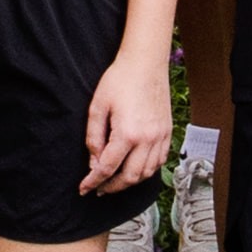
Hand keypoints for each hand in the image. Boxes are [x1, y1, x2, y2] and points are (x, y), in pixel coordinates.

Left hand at [82, 61, 177, 206]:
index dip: (93, 181)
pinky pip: (159, 161)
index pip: (107, 168)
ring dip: (130, 182)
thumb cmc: (119, 80)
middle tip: (99, 189)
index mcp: (127, 133)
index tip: (84, 189)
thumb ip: (94, 138)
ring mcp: (160, 137)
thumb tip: (94, 163)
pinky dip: (147, 171)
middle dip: (111, 187)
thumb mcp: (97, 107)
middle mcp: (147, 139)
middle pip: (129, 177)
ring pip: (146, 173)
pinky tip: (135, 169)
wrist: (145, 63)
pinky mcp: (167, 132)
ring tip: (115, 181)